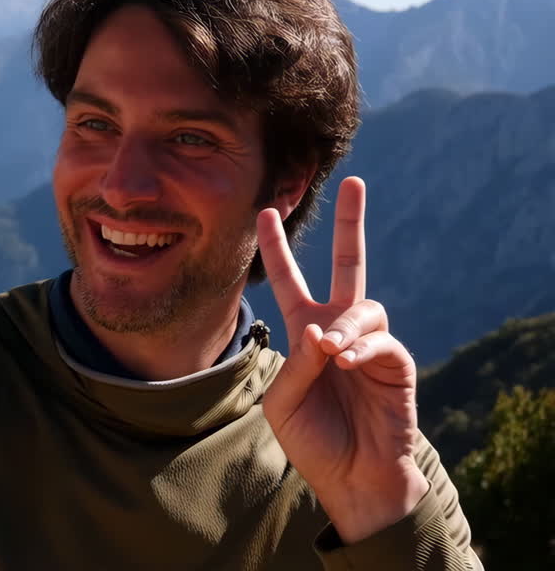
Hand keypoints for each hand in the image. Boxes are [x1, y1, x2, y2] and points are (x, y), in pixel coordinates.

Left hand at [258, 176, 428, 543]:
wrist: (350, 476)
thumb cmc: (312, 439)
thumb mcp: (282, 400)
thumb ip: (296, 363)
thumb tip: (322, 331)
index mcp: (304, 333)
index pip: (288, 281)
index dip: (276, 249)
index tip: (263, 212)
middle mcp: (338, 328)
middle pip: (350, 264)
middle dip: (353, 224)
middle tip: (356, 182)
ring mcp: (370, 342)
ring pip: (364, 306)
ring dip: (344, 326)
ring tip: (330, 352)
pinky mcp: (396, 362)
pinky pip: (381, 339)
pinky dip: (361, 348)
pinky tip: (347, 362)